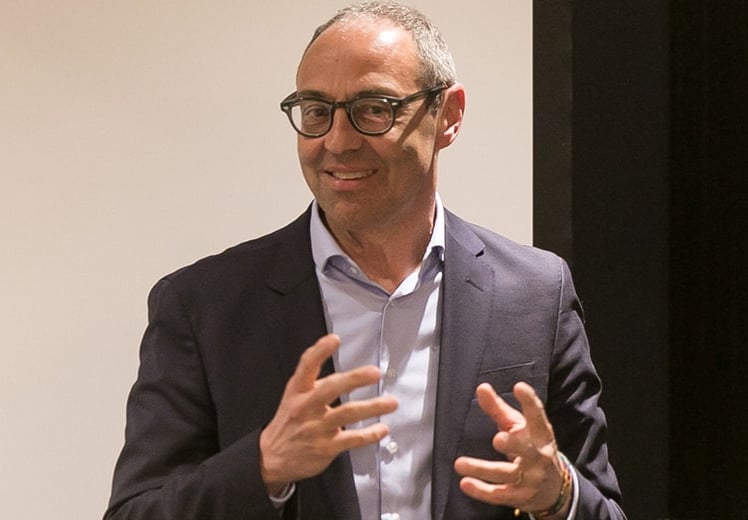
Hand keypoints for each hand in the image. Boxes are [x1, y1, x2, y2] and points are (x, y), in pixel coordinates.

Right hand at [259, 334, 397, 494]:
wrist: (272, 458)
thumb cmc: (289, 423)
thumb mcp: (293, 397)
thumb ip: (314, 383)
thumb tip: (343, 371)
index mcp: (297, 391)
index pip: (306, 366)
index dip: (320, 351)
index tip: (334, 339)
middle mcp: (306, 407)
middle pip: (331, 388)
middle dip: (355, 378)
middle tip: (374, 372)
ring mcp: (316, 428)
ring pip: (347, 413)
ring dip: (372, 407)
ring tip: (391, 402)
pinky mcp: (325, 447)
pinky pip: (352, 439)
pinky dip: (370, 433)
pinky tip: (382, 428)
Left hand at [454, 382, 569, 516]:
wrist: (554, 488)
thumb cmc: (531, 447)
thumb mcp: (519, 426)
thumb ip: (498, 409)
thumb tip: (481, 387)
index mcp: (540, 434)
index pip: (537, 416)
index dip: (530, 401)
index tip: (519, 387)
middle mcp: (539, 456)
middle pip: (527, 450)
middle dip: (514, 444)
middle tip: (498, 439)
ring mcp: (530, 478)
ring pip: (506, 473)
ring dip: (482, 469)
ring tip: (460, 463)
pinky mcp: (519, 496)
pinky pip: (500, 495)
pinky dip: (482, 491)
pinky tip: (465, 483)